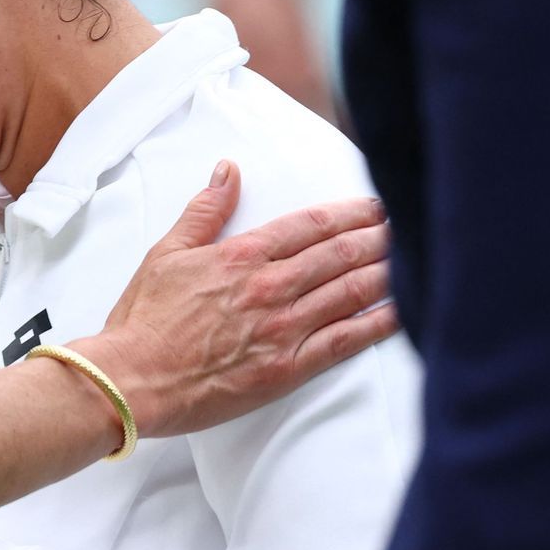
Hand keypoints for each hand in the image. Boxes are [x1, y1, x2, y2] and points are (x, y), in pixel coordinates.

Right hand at [81, 161, 397, 440]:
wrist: (133, 378)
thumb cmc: (144, 319)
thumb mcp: (167, 252)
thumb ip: (204, 211)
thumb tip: (227, 170)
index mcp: (241, 256)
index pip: (309, 225)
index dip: (348, 212)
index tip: (376, 205)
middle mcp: (270, 287)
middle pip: (339, 254)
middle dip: (379, 237)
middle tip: (409, 224)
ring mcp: (283, 328)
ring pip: (349, 292)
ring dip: (387, 271)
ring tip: (416, 257)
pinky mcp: (288, 367)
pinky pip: (345, 342)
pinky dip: (378, 324)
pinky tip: (403, 312)